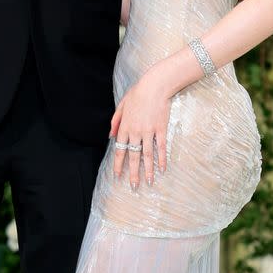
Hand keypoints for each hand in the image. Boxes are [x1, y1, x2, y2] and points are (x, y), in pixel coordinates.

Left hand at [109, 69, 171, 188]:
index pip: (120, 150)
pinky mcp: (161, 129)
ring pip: (147, 155)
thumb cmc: (138, 93)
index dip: (119, 164)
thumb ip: (115, 121)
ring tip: (149, 182)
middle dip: (132, 173)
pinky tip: (162, 169)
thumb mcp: (121, 105)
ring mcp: (149, 131)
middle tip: (133, 186)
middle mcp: (135, 132)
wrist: (155, 85)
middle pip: (133, 156)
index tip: (118, 175)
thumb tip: (110, 136)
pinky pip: (161, 147)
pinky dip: (162, 159)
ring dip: (148, 170)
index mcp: (125, 127)